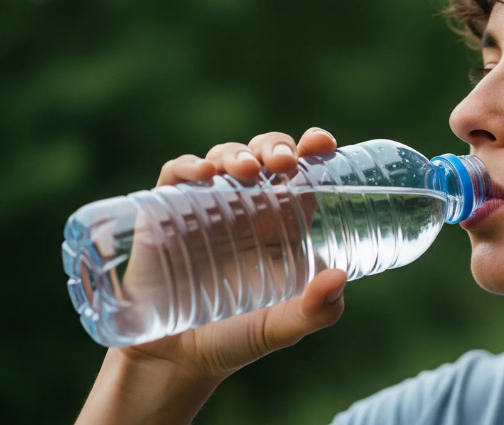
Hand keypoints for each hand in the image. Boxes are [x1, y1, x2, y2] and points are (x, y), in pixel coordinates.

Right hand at [123, 127, 345, 377]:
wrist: (178, 361)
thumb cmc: (237, 338)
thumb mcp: (284, 327)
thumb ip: (318, 311)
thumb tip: (339, 277)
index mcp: (281, 223)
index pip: (301, 174)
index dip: (312, 150)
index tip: (322, 142)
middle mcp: (246, 208)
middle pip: (263, 154)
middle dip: (274, 145)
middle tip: (283, 161)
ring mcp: (204, 206)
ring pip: (222, 157)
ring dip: (236, 152)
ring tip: (248, 170)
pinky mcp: (164, 214)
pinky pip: (174, 175)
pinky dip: (187, 166)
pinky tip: (202, 174)